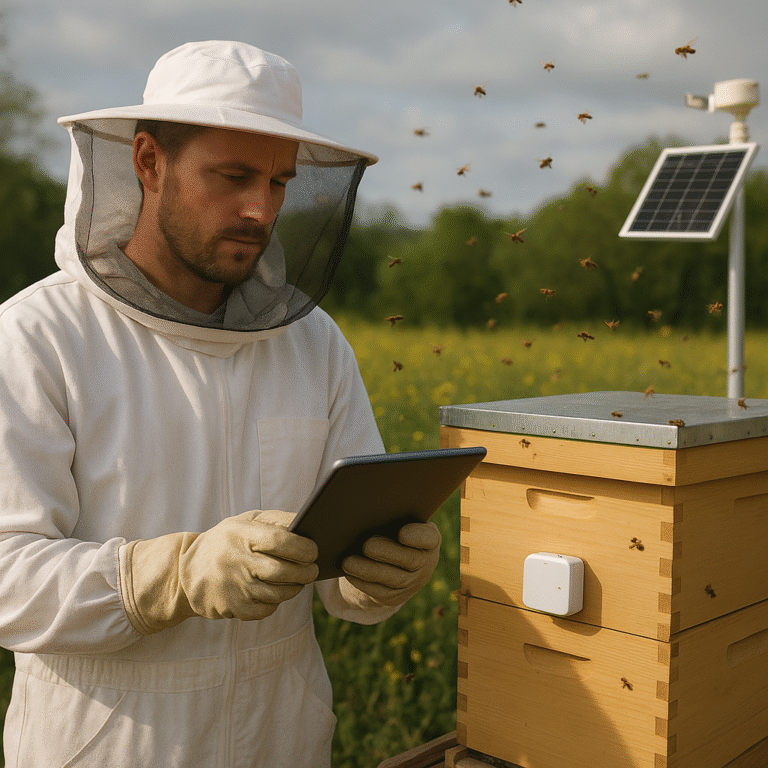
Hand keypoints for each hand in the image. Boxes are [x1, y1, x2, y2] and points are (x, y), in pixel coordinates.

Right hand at [120, 509, 318, 634]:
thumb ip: (277, 520)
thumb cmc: (228, 540)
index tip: (314, 551)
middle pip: (283, 571)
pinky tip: (274, 592)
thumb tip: (309, 524)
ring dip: (294, 588)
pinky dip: (276, 602)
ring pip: (278, 593)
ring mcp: (234, 587)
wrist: (186, 571)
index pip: (280, 541)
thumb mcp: (246, 521)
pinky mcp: (232, 608)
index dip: (303, 548)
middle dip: (306, 572)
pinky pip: (266, 609)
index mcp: (241, 534)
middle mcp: (236, 560)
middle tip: (313, 570)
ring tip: (297, 580)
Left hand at [341, 521, 440, 606]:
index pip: (430, 538)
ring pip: (392, 579)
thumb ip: (392, 516)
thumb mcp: (398, 521)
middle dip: (387, 553)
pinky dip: (362, 582)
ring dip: (368, 570)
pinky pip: (379, 591)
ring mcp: (412, 583)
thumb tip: (371, 511)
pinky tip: (349, 573)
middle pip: (410, 560)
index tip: (402, 533)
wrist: (389, 560)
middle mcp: (426, 563)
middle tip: (367, 545)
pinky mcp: (395, 597)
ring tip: (348, 562)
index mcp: (429, 540)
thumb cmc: (392, 530)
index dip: (417, 536)